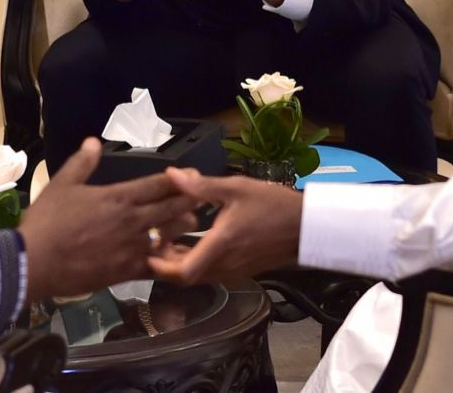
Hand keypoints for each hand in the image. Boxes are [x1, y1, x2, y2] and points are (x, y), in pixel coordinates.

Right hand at [19, 139, 201, 301]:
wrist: (36, 262)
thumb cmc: (47, 221)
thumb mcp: (61, 184)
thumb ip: (82, 163)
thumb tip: (93, 141)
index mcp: (119, 196)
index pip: (158, 184)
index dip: (180, 179)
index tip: (195, 175)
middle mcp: (133, 220)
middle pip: (172, 209)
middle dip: (190, 201)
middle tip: (204, 197)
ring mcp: (133, 248)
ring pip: (170, 236)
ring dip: (183, 228)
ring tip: (192, 223)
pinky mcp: (128, 272)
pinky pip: (158, 266)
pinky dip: (169, 260)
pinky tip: (177, 258)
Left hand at [148, 168, 304, 284]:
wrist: (305, 226)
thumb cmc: (274, 205)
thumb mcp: (236, 188)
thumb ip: (201, 186)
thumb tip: (172, 175)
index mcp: (221, 245)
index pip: (183, 272)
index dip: (160, 268)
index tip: (147, 254)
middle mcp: (225, 265)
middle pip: (185, 278)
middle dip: (165, 264)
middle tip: (153, 243)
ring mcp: (233, 272)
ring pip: (197, 277)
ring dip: (180, 265)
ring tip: (168, 242)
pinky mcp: (240, 273)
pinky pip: (210, 274)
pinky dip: (196, 265)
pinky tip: (192, 245)